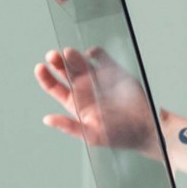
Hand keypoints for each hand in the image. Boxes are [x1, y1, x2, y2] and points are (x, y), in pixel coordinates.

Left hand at [34, 47, 155, 152]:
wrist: (146, 127)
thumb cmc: (119, 135)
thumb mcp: (92, 135)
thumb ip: (70, 126)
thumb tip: (47, 119)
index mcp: (74, 103)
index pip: (54, 87)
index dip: (45, 77)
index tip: (40, 67)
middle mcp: (83, 89)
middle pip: (64, 70)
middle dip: (57, 61)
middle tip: (52, 56)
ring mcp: (97, 78)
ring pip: (79, 61)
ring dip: (72, 56)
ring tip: (69, 53)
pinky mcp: (113, 70)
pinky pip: (101, 56)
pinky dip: (95, 52)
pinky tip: (91, 54)